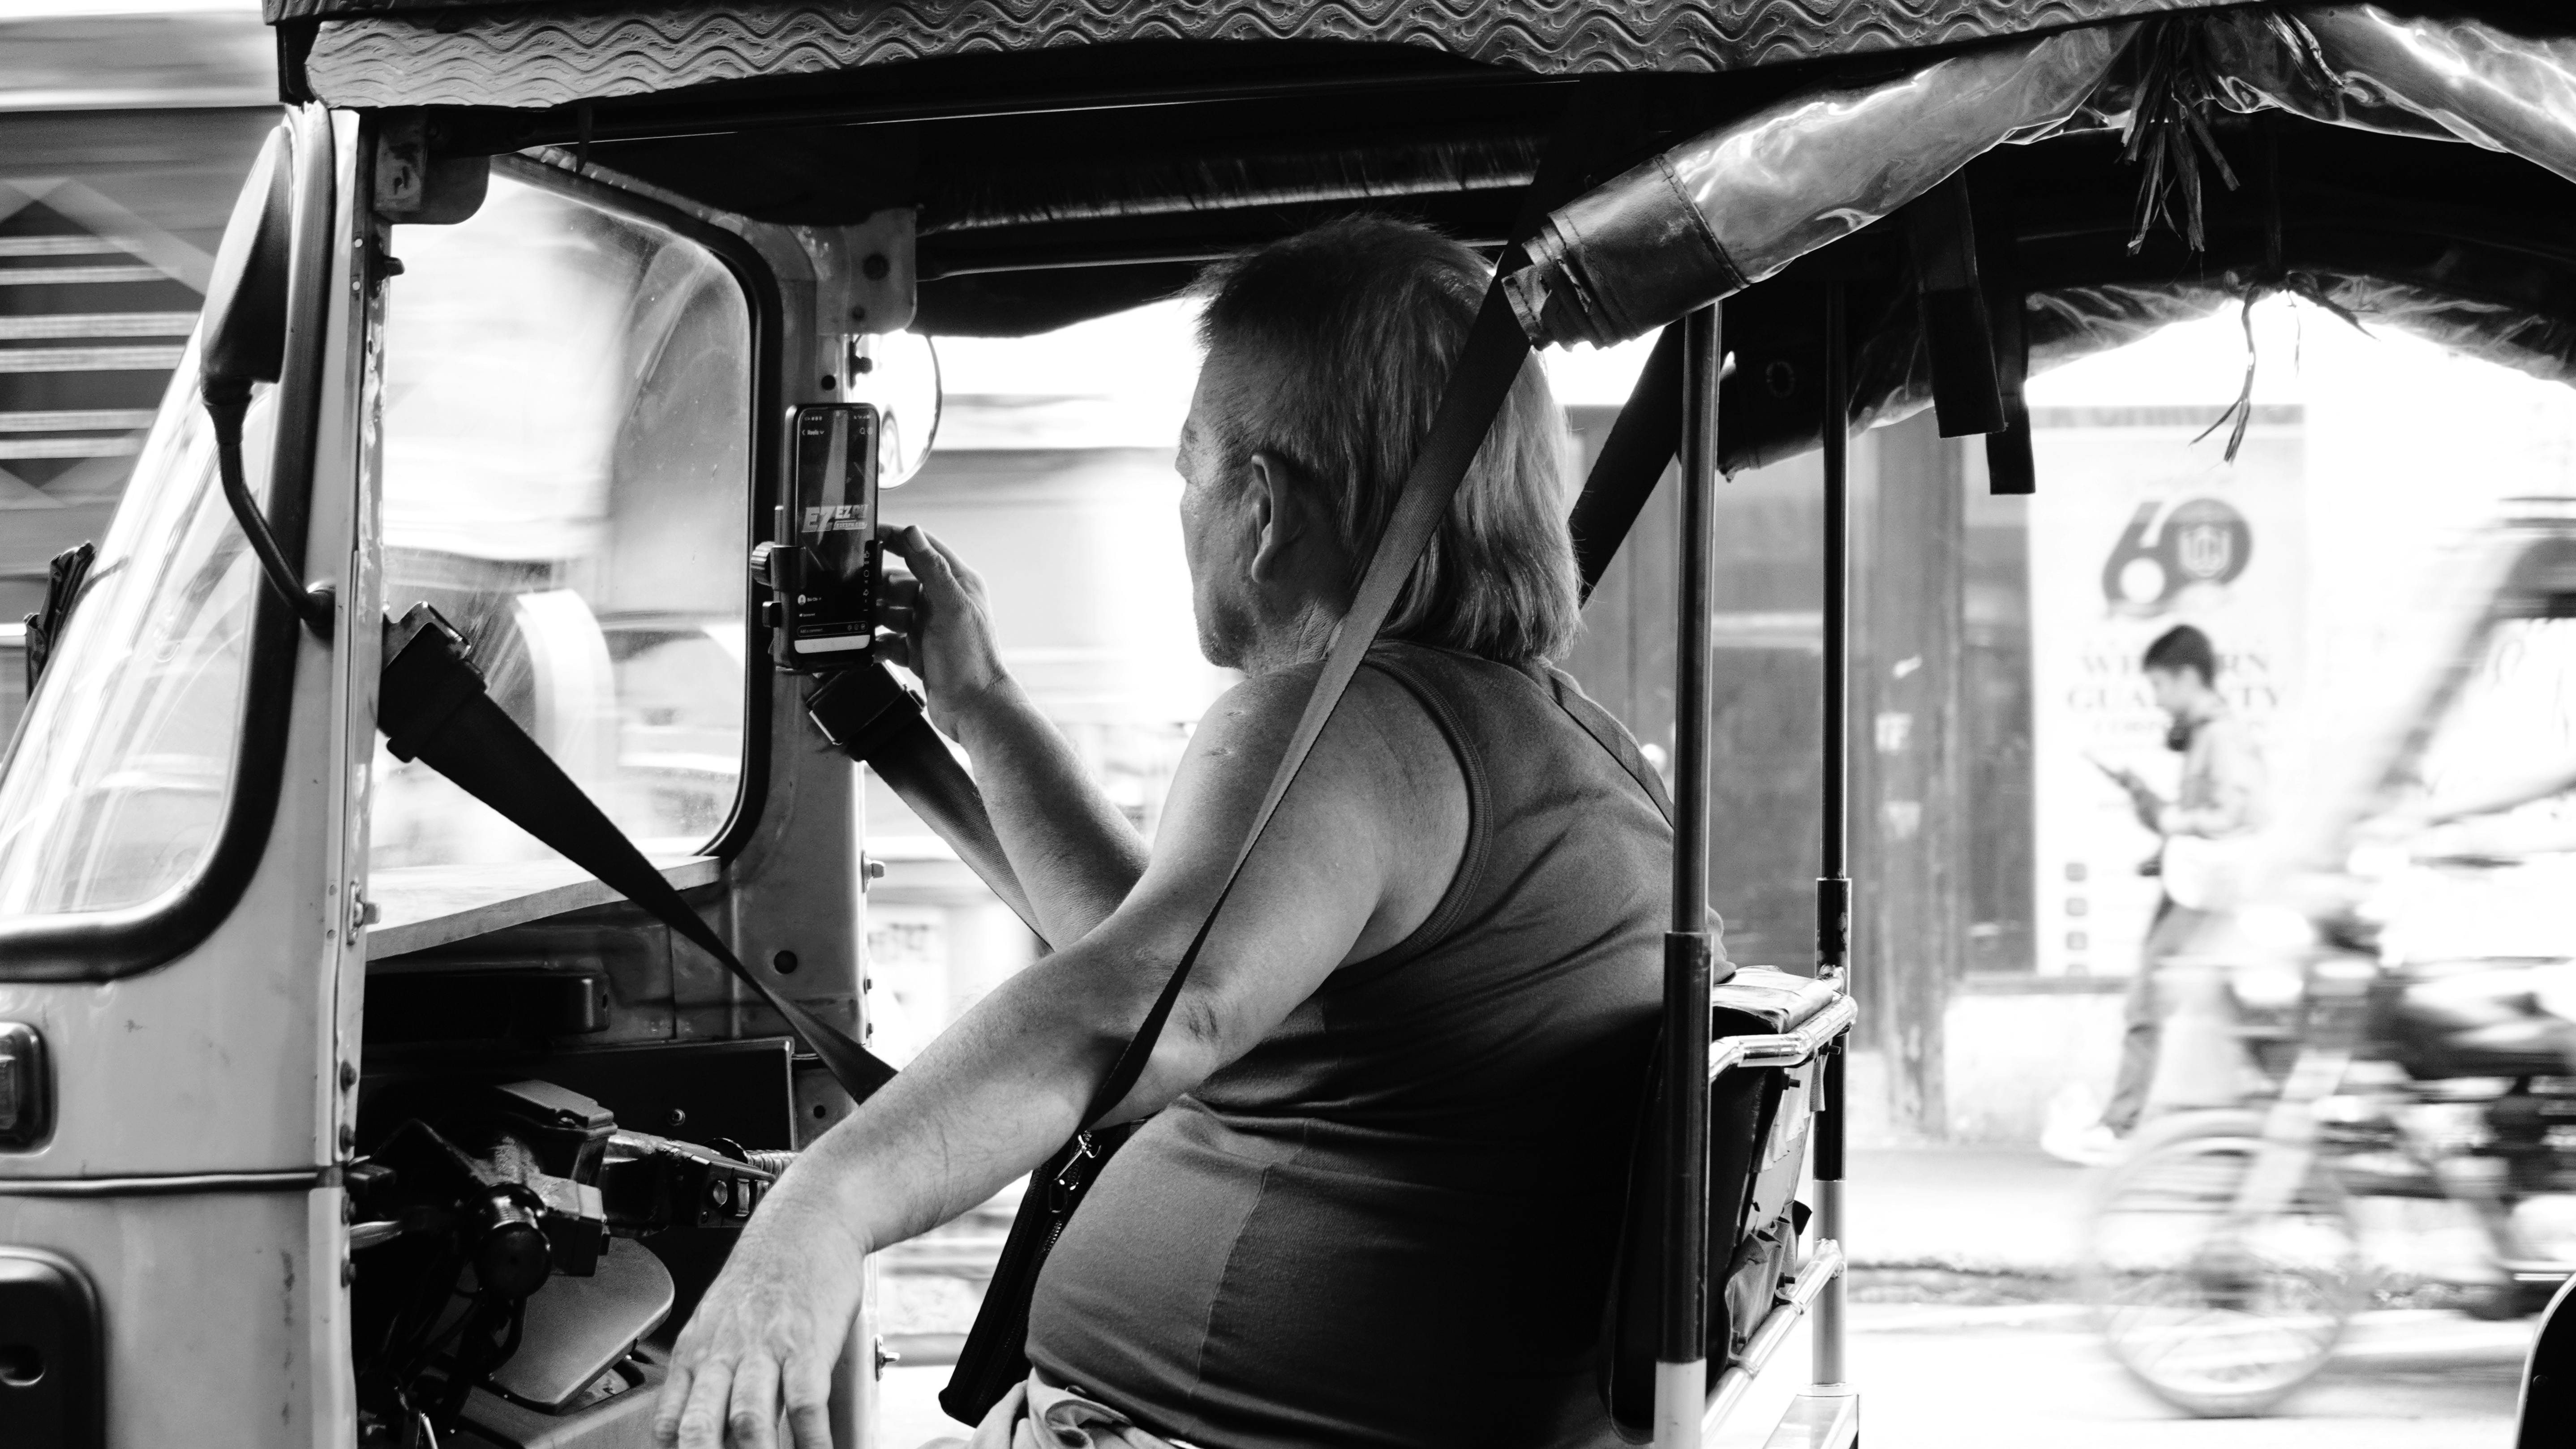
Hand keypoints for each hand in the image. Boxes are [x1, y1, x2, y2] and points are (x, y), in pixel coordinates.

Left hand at [651, 1196, 866, 1448]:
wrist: (806, 1223)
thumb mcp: (719, 1320)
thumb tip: (709, 1429)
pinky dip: (812, 1439)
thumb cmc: (766, 1275)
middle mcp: (725, 1354)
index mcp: (697, 1353)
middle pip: (700, 1428)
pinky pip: (806, 1403)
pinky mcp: (808, 1343)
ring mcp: (766, 1349)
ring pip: (749, 1419)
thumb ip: (710, 1374)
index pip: (668, 1424)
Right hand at [876, 523, 1008, 737]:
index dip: (896, 539)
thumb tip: (912, 532)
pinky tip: (866, 647)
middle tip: (855, 590)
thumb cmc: (972, 660)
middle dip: (877, 586)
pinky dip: (876, 643)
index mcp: (956, 584)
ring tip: (859, 621)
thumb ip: (932, 570)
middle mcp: (942, 602)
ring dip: (873, 616)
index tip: (869, 536)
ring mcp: (929, 627)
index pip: (922, 549)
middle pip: (900, 581)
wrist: (974, 709)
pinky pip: (888, 639)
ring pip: (890, 611)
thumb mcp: (951, 607)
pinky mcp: (917, 650)